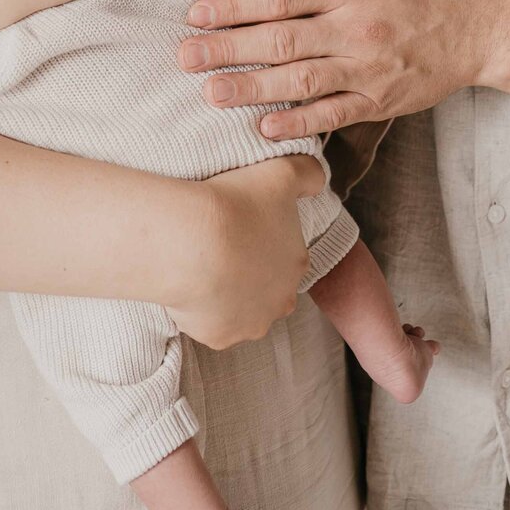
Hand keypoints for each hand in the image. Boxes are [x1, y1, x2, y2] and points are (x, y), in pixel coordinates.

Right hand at [168, 154, 325, 347]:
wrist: (192, 242)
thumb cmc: (236, 204)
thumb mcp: (282, 172)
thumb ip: (308, 174)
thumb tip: (318, 181)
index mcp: (297, 263)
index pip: (287, 255)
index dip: (264, 241)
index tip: (242, 227)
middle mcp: (281, 300)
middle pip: (269, 289)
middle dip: (252, 274)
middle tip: (223, 247)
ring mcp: (250, 324)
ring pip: (243, 311)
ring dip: (229, 295)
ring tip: (204, 266)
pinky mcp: (220, 337)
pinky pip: (211, 325)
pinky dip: (202, 310)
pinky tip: (190, 284)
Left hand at [178, 0, 496, 137]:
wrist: (476, 23)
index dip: (234, 5)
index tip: (195, 14)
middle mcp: (355, 26)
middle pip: (281, 40)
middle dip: (228, 49)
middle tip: (183, 57)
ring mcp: (368, 66)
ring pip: (301, 80)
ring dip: (252, 88)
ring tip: (209, 93)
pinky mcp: (381, 100)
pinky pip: (334, 113)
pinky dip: (299, 121)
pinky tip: (264, 126)